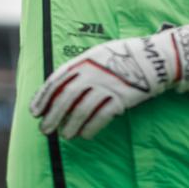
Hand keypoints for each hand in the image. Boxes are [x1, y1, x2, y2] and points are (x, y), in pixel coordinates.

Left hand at [29, 24, 188, 139]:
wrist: (154, 59)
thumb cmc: (124, 55)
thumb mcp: (99, 53)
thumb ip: (81, 67)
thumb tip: (60, 84)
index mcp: (85, 59)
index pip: (58, 79)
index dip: (44, 96)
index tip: (34, 111)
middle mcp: (93, 72)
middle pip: (66, 97)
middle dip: (53, 115)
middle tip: (44, 129)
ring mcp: (107, 85)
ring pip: (82, 110)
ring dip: (70, 125)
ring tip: (64, 136)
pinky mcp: (121, 99)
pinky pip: (101, 117)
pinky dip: (91, 128)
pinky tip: (85, 135)